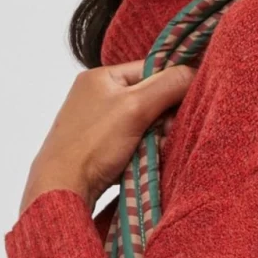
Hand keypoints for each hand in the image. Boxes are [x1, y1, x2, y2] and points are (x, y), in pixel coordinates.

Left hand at [18, 58, 194, 217]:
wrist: (62, 188)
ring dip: (156, 136)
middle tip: (166, 132)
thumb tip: (196, 70)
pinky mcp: (100, 147)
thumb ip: (168, 85)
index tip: (185, 106)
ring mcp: (98, 123)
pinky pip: (134, 141)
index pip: (151, 69)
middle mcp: (98, 96)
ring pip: (144, 122)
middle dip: (164, 117)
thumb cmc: (91, 144)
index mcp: (101, 76)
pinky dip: (145, 150)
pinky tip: (145, 160)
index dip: (172, 84)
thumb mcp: (135, 107)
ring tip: (154, 149)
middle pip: (150, 97)